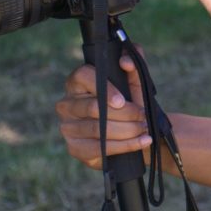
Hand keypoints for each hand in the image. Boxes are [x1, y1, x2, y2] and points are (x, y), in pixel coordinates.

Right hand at [55, 53, 152, 169]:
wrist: (133, 128)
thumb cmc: (130, 100)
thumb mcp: (135, 80)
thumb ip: (134, 63)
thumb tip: (125, 62)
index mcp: (77, 82)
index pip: (84, 76)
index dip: (105, 89)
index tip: (123, 101)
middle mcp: (66, 104)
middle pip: (93, 108)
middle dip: (123, 113)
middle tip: (142, 116)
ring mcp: (67, 128)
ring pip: (97, 130)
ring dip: (127, 130)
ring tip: (144, 128)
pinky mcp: (75, 148)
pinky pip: (99, 149)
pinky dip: (125, 145)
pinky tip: (142, 141)